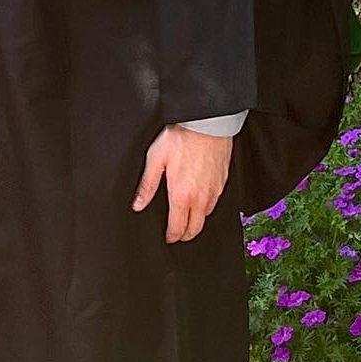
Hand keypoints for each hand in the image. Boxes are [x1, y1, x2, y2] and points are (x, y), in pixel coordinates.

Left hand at [132, 125, 232, 241]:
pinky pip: (215, 203)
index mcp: (181, 195)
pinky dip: (206, 208)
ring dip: (196, 222)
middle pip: (195, 228)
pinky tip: (200, 202)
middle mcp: (200, 197)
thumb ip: (147, 186)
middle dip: (185, 235)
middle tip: (178, 235)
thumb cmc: (182, 138)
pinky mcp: (222, 182)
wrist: (207, 124)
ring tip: (187, 220)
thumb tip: (138, 204)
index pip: (177, 227)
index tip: (168, 237)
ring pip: (206, 217)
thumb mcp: (156, 160)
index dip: (171, 236)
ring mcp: (214, 191)